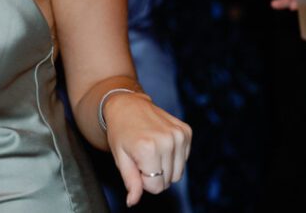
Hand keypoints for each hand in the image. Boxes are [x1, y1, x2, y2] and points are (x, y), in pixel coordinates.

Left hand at [103, 92, 191, 206]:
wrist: (128, 104)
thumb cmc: (120, 132)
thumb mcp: (120, 158)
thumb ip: (130, 182)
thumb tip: (132, 202)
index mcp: (148, 149)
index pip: (156, 187)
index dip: (144, 181)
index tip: (136, 165)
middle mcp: (167, 141)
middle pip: (168, 181)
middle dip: (154, 175)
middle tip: (142, 156)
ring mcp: (179, 135)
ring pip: (178, 173)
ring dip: (164, 167)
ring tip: (151, 150)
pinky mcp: (186, 131)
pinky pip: (184, 159)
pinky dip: (173, 156)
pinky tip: (160, 144)